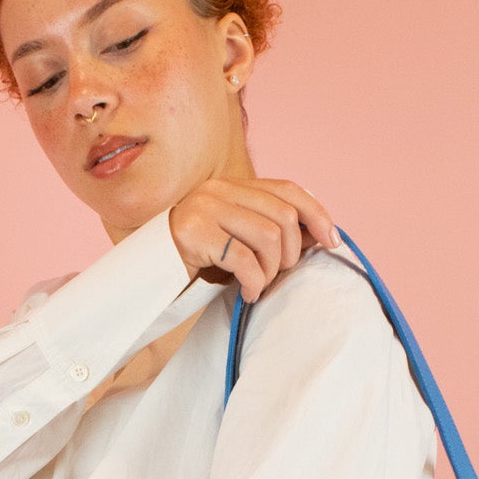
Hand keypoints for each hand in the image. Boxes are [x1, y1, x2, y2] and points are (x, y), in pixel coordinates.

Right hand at [169, 177, 341, 303]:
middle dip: (290, 253)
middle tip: (276, 274)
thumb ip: (267, 227)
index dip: (317, 214)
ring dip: (271, 270)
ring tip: (258, 284)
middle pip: (283, 216)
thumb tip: (318, 236)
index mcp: (233, 185)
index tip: (332, 241)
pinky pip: (244, 259)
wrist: (146, 271)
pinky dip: (254, 282)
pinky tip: (247, 293)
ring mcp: (205, 208)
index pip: (288, 190)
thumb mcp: (235, 236)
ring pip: (269, 237)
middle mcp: (219, 190)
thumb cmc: (196, 258)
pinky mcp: (194, 233)